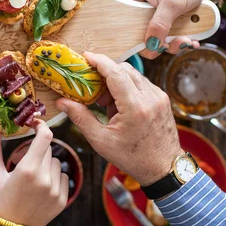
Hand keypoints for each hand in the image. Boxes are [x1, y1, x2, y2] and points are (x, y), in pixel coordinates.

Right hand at [0, 120, 68, 225]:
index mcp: (27, 170)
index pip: (45, 137)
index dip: (42, 126)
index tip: (35, 125)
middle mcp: (45, 179)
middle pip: (47, 149)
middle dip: (36, 150)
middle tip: (23, 162)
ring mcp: (55, 191)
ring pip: (56, 162)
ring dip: (45, 164)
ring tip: (32, 177)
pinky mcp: (62, 200)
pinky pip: (63, 176)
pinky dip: (54, 177)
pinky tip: (41, 187)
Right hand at [55, 52, 182, 186]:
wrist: (164, 168)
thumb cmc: (132, 158)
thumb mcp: (101, 141)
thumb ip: (81, 117)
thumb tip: (62, 102)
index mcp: (135, 107)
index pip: (115, 73)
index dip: (99, 61)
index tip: (86, 56)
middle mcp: (150, 97)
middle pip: (124, 69)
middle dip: (106, 73)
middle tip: (92, 88)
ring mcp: (159, 97)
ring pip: (134, 75)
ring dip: (117, 82)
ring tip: (106, 103)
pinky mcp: (163, 99)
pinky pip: (142, 84)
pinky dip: (128, 89)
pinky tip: (120, 107)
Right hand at [122, 0, 225, 58]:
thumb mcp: (173, 2)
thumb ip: (160, 24)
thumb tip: (151, 46)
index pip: (124, 27)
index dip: (136, 41)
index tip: (156, 45)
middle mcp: (138, 9)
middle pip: (140, 37)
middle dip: (160, 45)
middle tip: (179, 43)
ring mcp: (152, 16)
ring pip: (156, 40)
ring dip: (173, 44)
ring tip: (188, 41)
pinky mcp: (165, 20)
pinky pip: (167, 37)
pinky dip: (179, 41)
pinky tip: (191, 40)